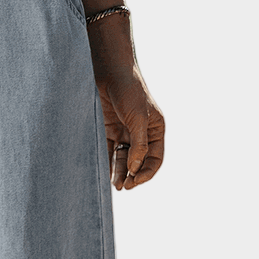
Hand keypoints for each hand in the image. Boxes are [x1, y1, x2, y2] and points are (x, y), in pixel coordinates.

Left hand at [97, 63, 164, 189]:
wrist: (108, 71)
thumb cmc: (129, 90)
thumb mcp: (138, 118)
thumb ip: (139, 144)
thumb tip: (136, 168)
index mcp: (155, 130)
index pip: (155, 158)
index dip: (147, 172)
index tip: (136, 181)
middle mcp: (141, 133)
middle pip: (139, 161)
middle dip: (132, 175)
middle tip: (124, 187)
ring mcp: (124, 131)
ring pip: (123, 158)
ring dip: (119, 172)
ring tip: (115, 185)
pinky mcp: (108, 128)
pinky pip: (108, 150)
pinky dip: (106, 161)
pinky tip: (102, 172)